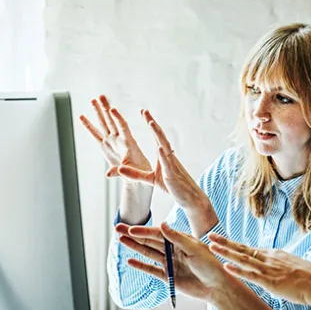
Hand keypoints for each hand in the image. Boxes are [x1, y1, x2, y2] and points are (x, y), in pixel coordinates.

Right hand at [78, 95, 151, 180]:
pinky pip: (95, 134)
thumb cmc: (139, 171)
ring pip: (104, 123)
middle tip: (101, 96)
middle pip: (111, 120)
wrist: (138, 172)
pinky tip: (82, 117)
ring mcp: (111, 140)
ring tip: (93, 99)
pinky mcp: (105, 145)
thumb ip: (120, 172)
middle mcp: (119, 138)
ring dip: (98, 112)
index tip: (112, 109)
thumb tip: (108, 175)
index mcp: (128, 142)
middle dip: (106, 109)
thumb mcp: (132, 172)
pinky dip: (88, 126)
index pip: (123, 127)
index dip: (118, 118)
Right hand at [116, 222, 228, 301]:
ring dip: (134, 247)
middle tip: (118, 228)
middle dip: (133, 235)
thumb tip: (162, 224)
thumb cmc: (211, 265)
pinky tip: (130, 261)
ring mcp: (169, 263)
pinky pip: (151, 270)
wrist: (217, 287)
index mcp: (179, 240)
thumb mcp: (195, 249)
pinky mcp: (169, 277)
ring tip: (120, 240)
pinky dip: (141, 265)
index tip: (131, 228)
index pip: (157, 233)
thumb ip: (177, 238)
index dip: (143, 231)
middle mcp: (172, 249)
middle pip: (149, 241)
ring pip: (148, 253)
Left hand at [117, 110, 218, 235]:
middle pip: (160, 136)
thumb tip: (120, 169)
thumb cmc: (173, 187)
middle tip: (144, 111)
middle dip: (152, 123)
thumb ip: (136, 174)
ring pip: (165, 146)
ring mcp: (172, 165)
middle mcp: (169, 157)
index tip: (144, 112)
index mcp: (164, 156)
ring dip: (158, 134)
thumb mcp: (151, 179)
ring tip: (151, 123)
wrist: (190, 199)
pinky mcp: (172, 176)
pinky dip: (164, 155)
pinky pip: (168, 164)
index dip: (151, 124)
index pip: (156, 136)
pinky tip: (160, 147)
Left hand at [207, 233, 310, 306]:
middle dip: (224, 242)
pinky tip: (226, 266)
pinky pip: (251, 275)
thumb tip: (271, 269)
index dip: (234, 244)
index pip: (249, 248)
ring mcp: (269, 269)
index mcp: (273, 254)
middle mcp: (269, 258)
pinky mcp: (271, 281)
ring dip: (226, 253)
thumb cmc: (310, 278)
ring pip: (243, 259)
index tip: (221, 240)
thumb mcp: (291, 266)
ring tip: (211, 247)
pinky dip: (238, 271)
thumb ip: (279, 266)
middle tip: (209, 235)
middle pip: (242, 248)